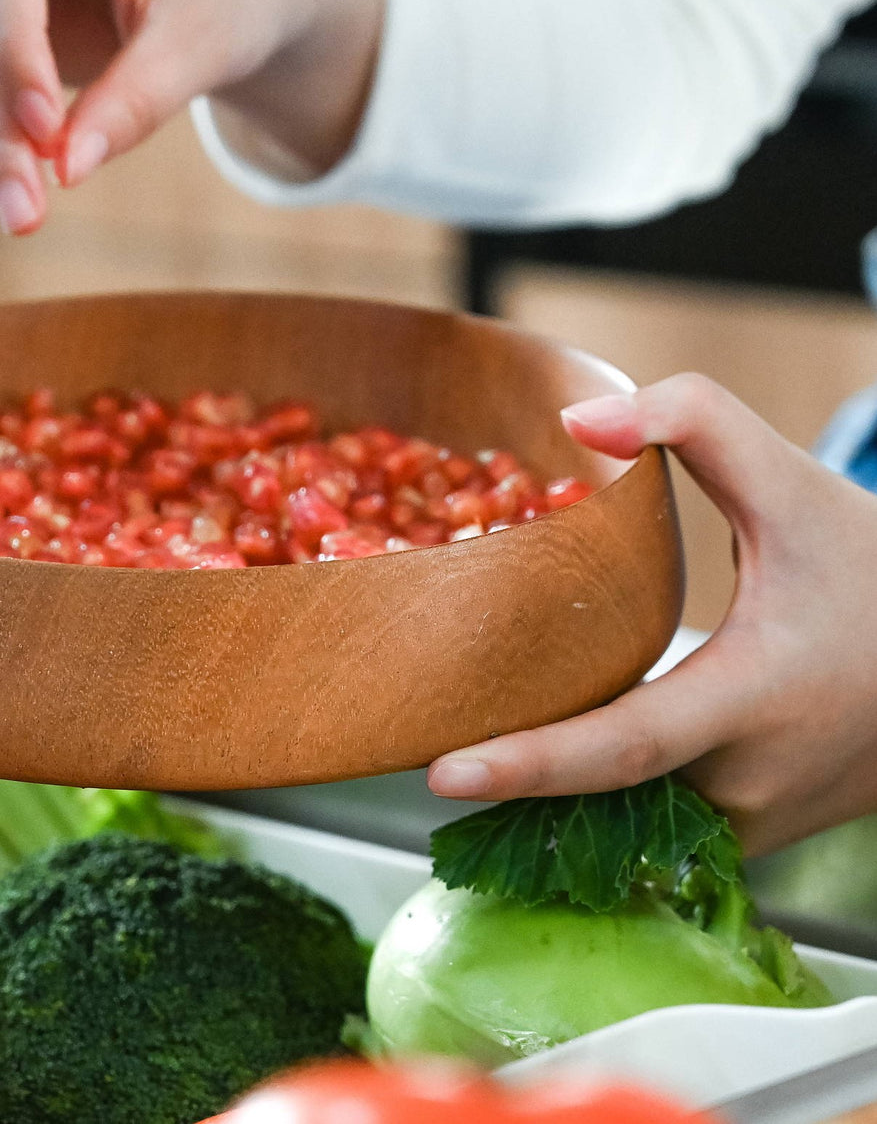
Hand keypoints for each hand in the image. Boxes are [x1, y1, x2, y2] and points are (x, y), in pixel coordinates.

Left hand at [427, 372, 876, 855]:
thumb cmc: (871, 564)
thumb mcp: (793, 480)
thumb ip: (694, 422)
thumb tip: (577, 418)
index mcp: (755, 698)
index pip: (625, 749)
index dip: (531, 765)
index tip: (440, 774)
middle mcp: (753, 782)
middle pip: (601, 796)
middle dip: (511, 779)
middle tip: (419, 740)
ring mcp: (757, 822)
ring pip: (625, 823)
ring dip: (548, 798)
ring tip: (470, 752)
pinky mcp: (755, 833)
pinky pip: (656, 827)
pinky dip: (599, 802)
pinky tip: (547, 760)